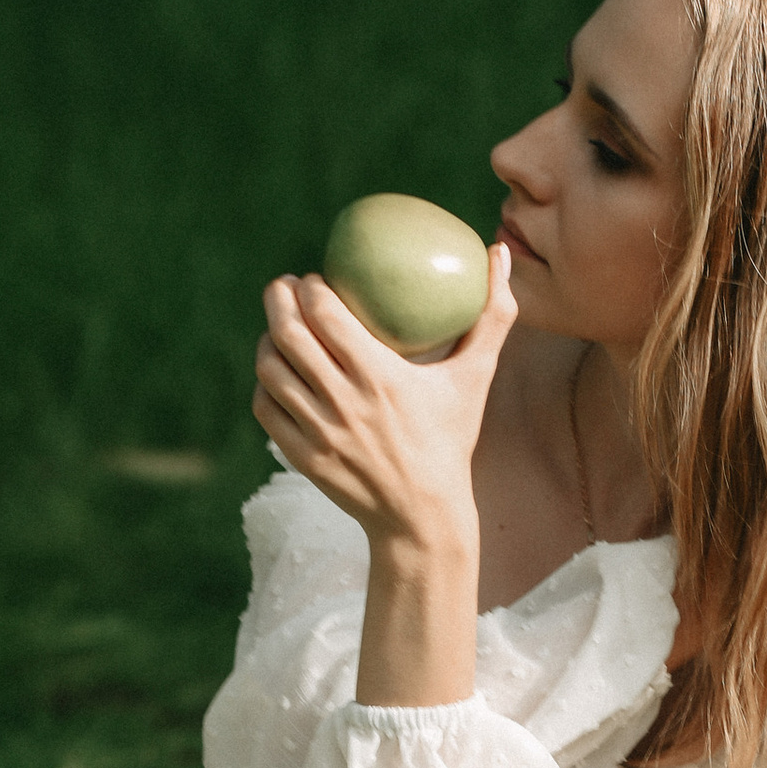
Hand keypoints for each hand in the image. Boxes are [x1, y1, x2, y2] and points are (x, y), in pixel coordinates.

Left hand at [252, 244, 516, 561]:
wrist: (422, 515)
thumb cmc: (450, 439)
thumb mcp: (475, 377)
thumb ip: (493, 315)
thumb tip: (501, 253)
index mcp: (380, 376)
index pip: (326, 313)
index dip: (311, 287)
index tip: (316, 278)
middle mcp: (343, 402)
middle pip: (288, 333)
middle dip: (278, 299)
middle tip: (285, 287)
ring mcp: (317, 431)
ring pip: (270, 368)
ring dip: (268, 338)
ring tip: (278, 325)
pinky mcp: (301, 456)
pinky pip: (265, 407)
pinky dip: (265, 382)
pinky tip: (277, 371)